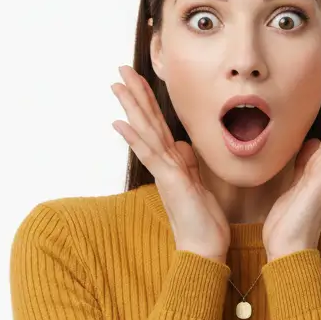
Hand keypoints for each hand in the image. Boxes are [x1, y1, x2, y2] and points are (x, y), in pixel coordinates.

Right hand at [111, 65, 230, 260]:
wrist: (204, 250)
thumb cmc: (203, 223)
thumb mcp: (199, 186)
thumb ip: (189, 165)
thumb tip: (184, 147)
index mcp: (172, 163)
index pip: (158, 126)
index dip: (149, 102)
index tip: (139, 80)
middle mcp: (164, 164)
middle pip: (147, 122)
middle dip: (135, 94)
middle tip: (120, 69)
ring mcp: (163, 172)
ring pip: (145, 132)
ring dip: (131, 108)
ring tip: (116, 85)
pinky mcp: (168, 181)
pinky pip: (149, 156)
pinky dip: (135, 139)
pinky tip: (120, 124)